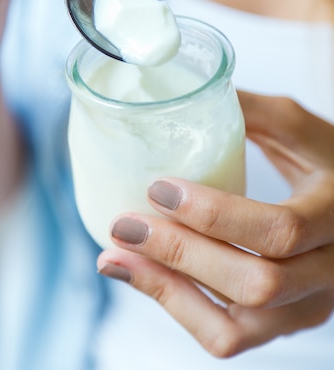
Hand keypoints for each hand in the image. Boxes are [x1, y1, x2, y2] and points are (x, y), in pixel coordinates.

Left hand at [97, 91, 333, 356]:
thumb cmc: (328, 163)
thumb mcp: (300, 129)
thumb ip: (251, 111)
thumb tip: (185, 91)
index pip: (281, 230)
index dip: (216, 215)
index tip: (159, 188)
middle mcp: (328, 271)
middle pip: (256, 284)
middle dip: (180, 255)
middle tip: (124, 224)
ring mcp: (307, 306)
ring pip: (238, 327)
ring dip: (168, 293)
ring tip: (115, 259)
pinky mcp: (282, 322)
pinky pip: (227, 336)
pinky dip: (178, 309)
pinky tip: (143, 276)